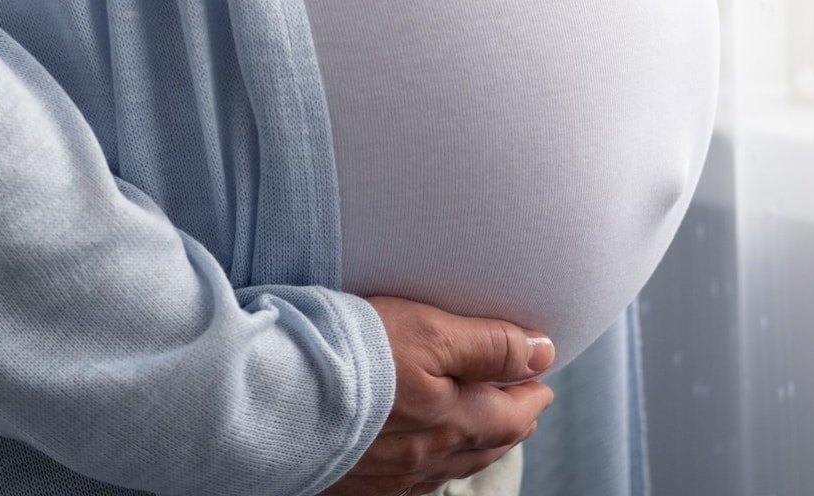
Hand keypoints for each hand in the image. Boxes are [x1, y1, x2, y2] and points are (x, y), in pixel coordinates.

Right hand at [322, 296, 555, 495]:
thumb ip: (490, 345)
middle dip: (509, 423)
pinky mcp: (354, 483)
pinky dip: (429, 464)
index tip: (541, 381)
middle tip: (522, 407)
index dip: (531, 394)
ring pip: (449, 465)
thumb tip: (543, 352)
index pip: (512, 414)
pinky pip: (408, 480)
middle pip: (485, 445)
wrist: (270, 401)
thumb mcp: (430, 332)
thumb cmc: (351, 358)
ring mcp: (390, 476)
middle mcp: (429, 458)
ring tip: (484, 431)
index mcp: (456, 422)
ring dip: (474, 445)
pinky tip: (422, 458)